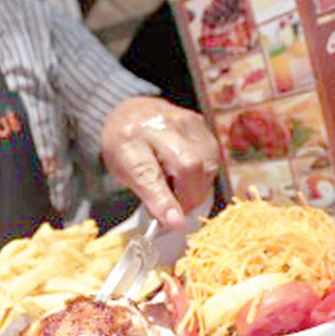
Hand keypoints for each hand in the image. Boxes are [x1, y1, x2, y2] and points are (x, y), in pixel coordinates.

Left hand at [100, 97, 219, 229]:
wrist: (132, 112)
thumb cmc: (125, 149)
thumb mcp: (121, 172)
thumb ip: (146, 194)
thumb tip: (173, 221)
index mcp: (127, 140)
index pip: (148, 173)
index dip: (163, 200)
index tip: (176, 222)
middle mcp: (156, 125)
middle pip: (186, 165)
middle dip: (188, 197)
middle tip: (180, 212)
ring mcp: (181, 119)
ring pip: (205, 162)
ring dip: (199, 188)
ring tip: (183, 194)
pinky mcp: (199, 121)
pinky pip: (212, 155)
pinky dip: (205, 175)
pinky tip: (191, 178)